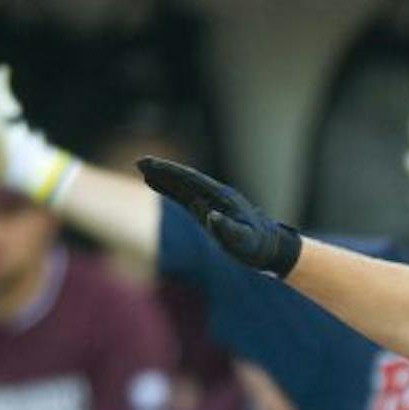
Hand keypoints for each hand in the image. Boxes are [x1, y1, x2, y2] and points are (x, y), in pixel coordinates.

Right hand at [139, 159, 301, 275]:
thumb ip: (228, 229)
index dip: (170, 171)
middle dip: (162, 170)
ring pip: (182, 186)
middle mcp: (214, 195)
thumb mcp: (244, 241)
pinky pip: (184, 197)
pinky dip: (170, 190)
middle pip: (184, 178)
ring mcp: (210, 201)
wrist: (269, 247)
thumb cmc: (257, 246)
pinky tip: (156, 184)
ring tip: (142, 170)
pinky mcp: (207, 210)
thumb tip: (211, 216)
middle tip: (138, 162)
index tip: (151, 165)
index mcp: (220, 197)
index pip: (190, 179)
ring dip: (163, 178)